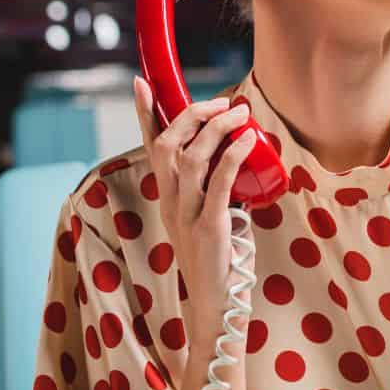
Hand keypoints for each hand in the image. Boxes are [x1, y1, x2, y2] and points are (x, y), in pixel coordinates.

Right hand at [132, 76, 257, 348]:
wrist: (216, 307)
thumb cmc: (218, 262)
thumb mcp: (208, 219)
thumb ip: (213, 191)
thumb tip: (235, 160)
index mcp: (167, 199)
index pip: (151, 148)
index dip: (145, 114)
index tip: (142, 83)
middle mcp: (170, 203)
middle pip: (167, 145)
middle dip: (191, 115)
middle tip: (221, 102)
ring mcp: (187, 215)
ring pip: (190, 159)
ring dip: (216, 130)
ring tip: (240, 114)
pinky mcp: (209, 228)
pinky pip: (218, 184)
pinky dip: (232, 157)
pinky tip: (247, 141)